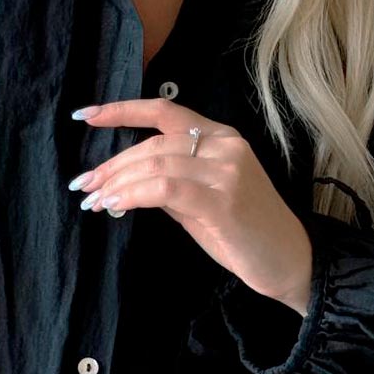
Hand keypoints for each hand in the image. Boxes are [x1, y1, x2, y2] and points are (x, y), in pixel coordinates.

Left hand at [70, 98, 312, 312]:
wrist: (289, 262)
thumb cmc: (245, 233)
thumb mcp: (202, 201)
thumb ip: (170, 183)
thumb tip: (127, 180)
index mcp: (221, 137)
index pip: (165, 111)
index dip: (122, 110)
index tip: (86, 115)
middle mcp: (225, 146)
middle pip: (153, 144)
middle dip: (111, 165)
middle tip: (84, 185)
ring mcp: (226, 171)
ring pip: (155, 164)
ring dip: (117, 182)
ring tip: (93, 201)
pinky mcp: (222, 201)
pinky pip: (166, 189)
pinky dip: (135, 195)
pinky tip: (115, 205)